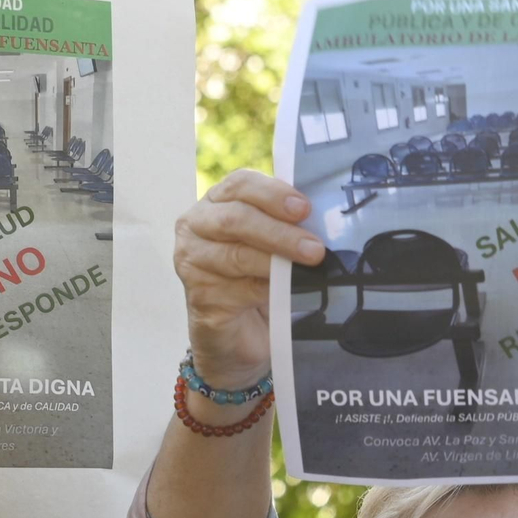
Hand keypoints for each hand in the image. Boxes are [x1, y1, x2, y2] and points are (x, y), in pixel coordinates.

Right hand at [173, 170, 325, 389]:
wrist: (239, 333)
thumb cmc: (258, 280)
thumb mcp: (273, 245)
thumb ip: (286, 226)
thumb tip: (325, 220)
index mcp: (217, 202)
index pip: (240, 184)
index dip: (273, 194)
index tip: (305, 209)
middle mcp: (196, 226)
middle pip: (236, 218)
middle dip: (280, 231)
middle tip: (315, 247)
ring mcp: (192, 261)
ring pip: (236, 254)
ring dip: (277, 260)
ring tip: (310, 265)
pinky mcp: (199, 295)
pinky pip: (237, 289)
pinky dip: (266, 289)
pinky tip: (286, 292)